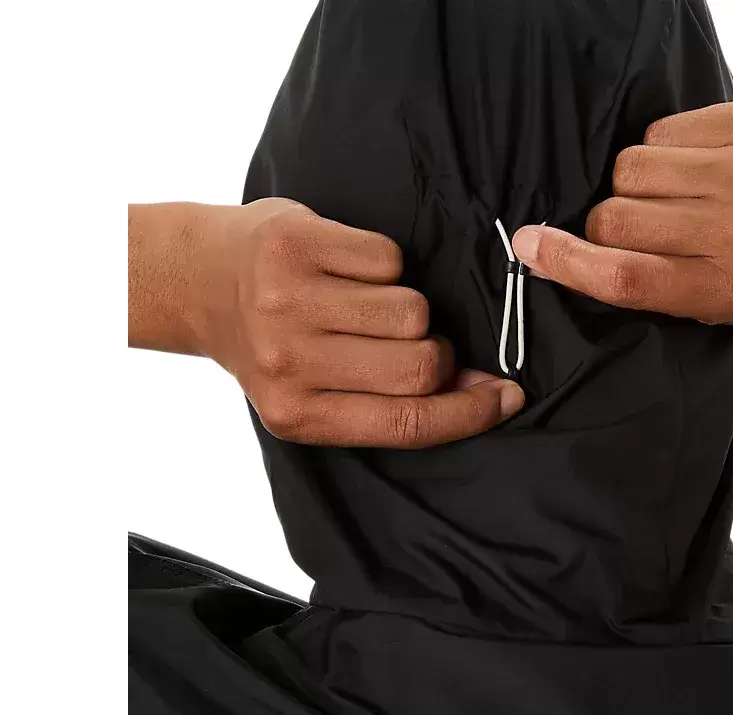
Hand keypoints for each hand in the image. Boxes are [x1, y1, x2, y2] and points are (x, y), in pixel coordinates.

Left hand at [194, 198, 523, 446]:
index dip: (469, 413)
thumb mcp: (312, 393)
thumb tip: (484, 391)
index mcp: (296, 414)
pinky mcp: (295, 244)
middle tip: (415, 343)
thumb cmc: (269, 341)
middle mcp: (288, 362)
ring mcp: (288, 301)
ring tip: (368, 304)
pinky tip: (348, 269)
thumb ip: (388, 400)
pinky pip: (390, 259)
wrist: (198, 281)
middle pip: (419, 366)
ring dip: (407, 306)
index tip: (505, 397)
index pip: (406, 422)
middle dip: (437, 353)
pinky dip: (384, 264)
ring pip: (412, 310)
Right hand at [511, 100, 732, 324]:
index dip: (567, 261)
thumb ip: (636, 282)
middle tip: (639, 230)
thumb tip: (543, 249)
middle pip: (618, 218)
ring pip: (630, 167)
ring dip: (631, 184)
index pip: (626, 276)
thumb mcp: (705, 302)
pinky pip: (659, 131)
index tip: (528, 246)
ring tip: (667, 197)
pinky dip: (660, 151)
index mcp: (729, 287)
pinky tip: (690, 168)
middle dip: (608, 224)